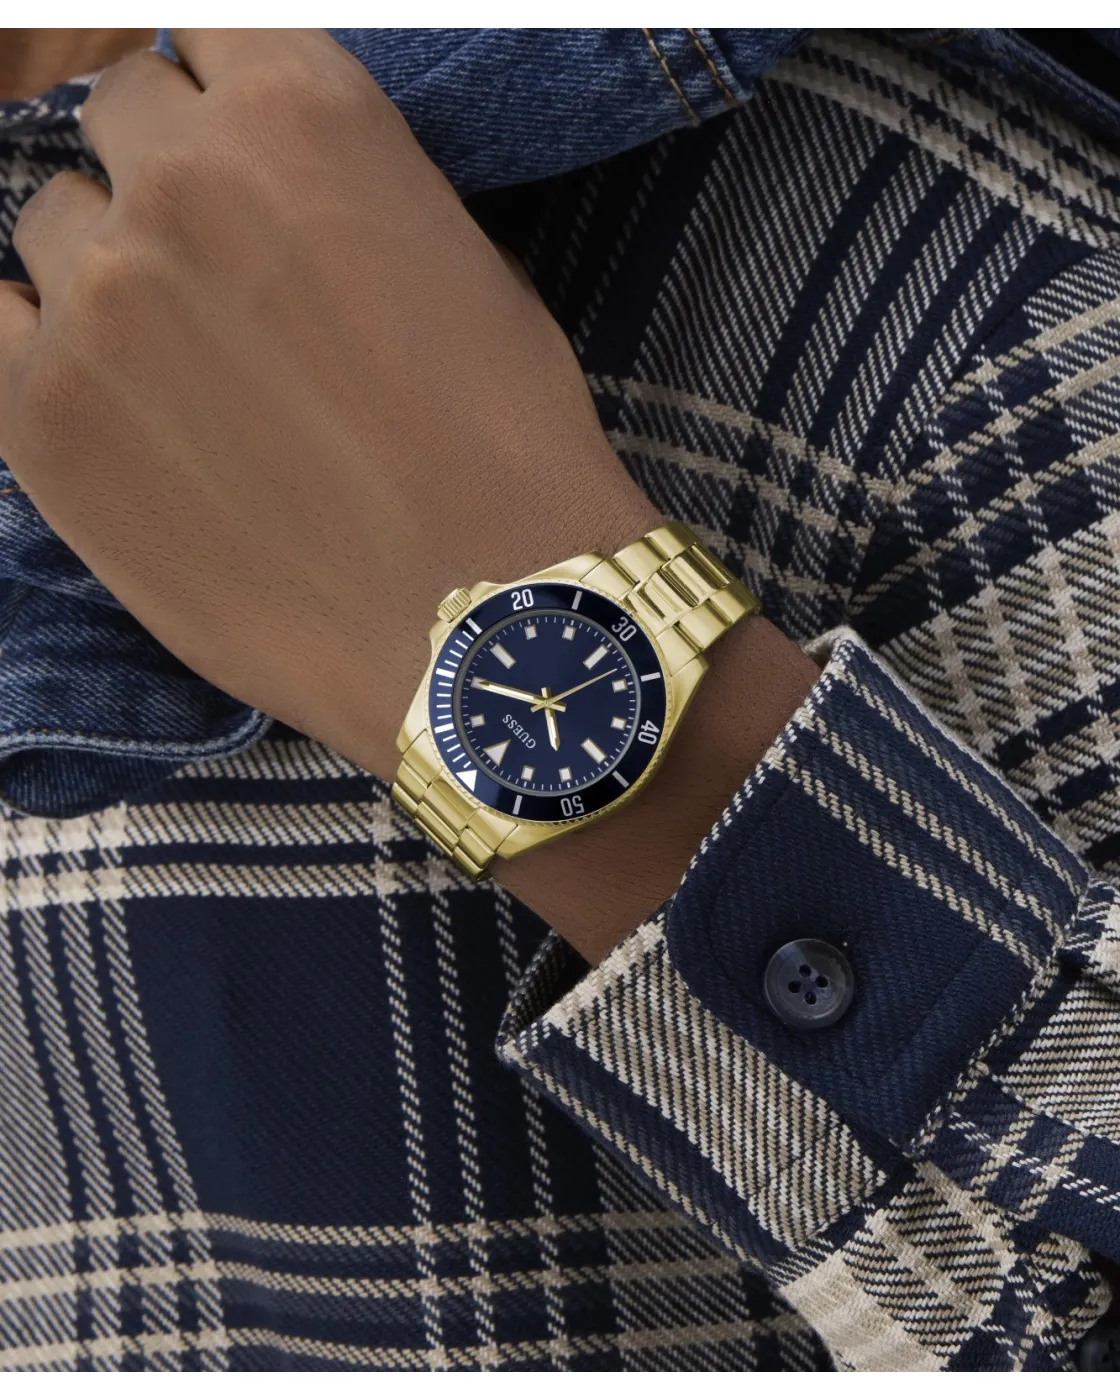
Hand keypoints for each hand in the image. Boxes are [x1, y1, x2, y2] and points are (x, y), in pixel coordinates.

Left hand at [0, 29, 818, 960]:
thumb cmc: (504, 448)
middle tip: (219, 286)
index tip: (234, 163)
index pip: (200, 39)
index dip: (221, 105)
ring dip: (105, 277)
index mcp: (302, 111)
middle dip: (164, 185)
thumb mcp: (456, 263)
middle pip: (118, 125)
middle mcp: (179, 176)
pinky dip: (36, 350)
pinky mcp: (40, 417)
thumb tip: (267, 188)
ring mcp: (97, 297)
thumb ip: (338, 190)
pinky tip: (104, 404)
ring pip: (50, 230)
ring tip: (178, 375)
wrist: (483, 620)